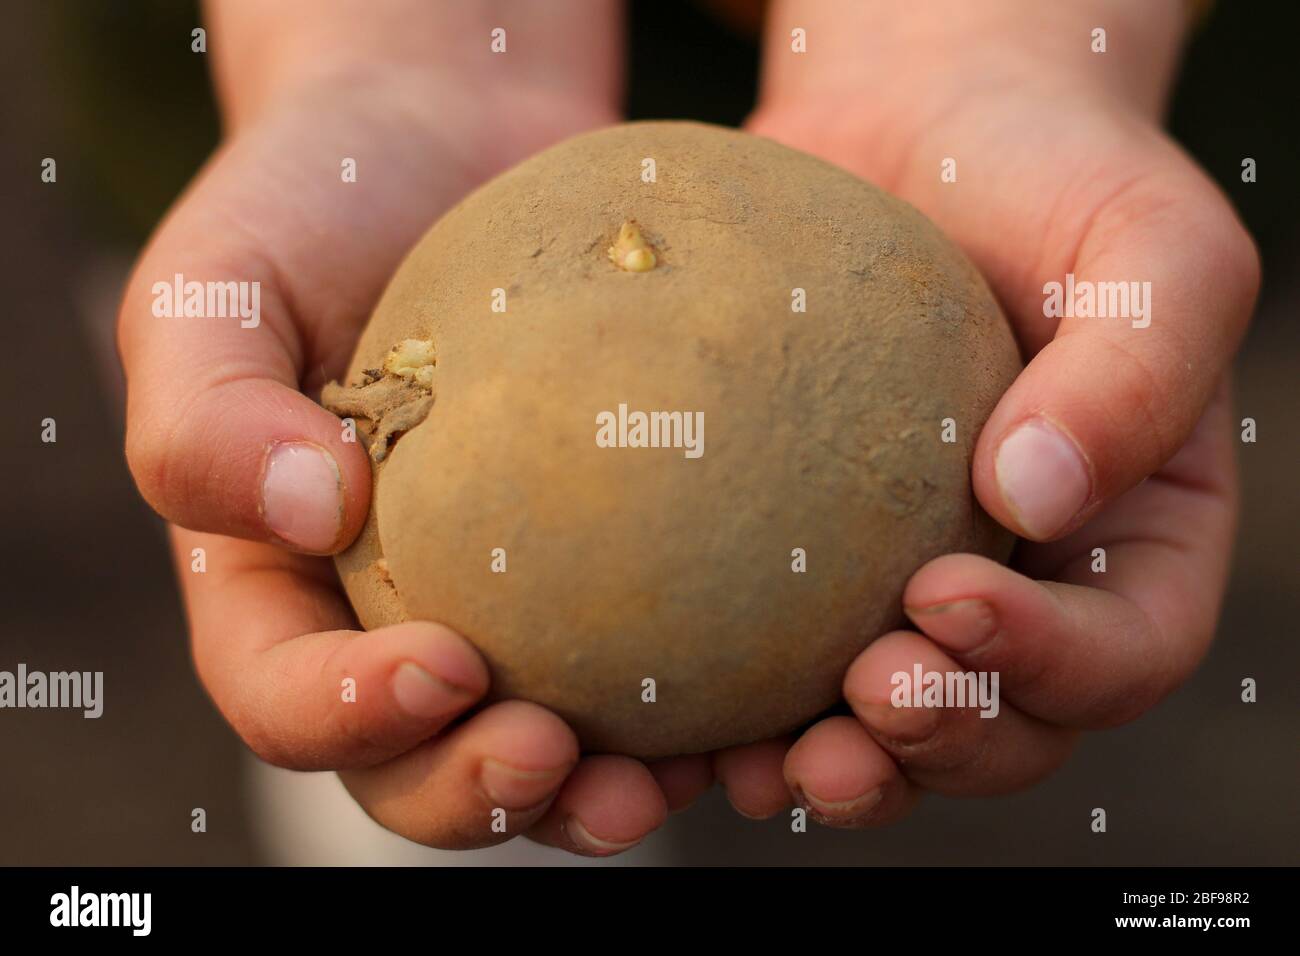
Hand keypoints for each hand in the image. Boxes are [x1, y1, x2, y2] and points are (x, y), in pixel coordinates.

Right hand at [121, 1, 706, 854]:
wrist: (451, 139)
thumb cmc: (313, 206)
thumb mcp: (216, 282)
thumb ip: (209, 406)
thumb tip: (311, 516)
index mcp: (279, 585)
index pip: (285, 693)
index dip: (348, 718)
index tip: (444, 665)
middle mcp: (393, 616)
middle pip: (418, 764)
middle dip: (479, 796)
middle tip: (558, 758)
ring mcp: (511, 603)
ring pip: (547, 746)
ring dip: (600, 796)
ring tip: (677, 775)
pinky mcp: (617, 565)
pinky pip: (657, 655)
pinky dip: (703, 701)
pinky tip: (771, 689)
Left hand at [710, 0, 1258, 822]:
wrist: (914, 126)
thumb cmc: (1052, 174)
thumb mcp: (1148, 244)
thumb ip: (1134, 370)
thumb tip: (1032, 499)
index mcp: (1130, 539)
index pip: (1121, 647)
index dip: (1047, 662)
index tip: (944, 596)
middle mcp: (1025, 585)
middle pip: (1005, 725)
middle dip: (936, 742)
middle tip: (859, 710)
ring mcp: (900, 585)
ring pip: (883, 728)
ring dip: (832, 771)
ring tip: (768, 766)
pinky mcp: (799, 563)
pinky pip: (768, 664)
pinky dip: (727, 713)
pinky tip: (669, 720)